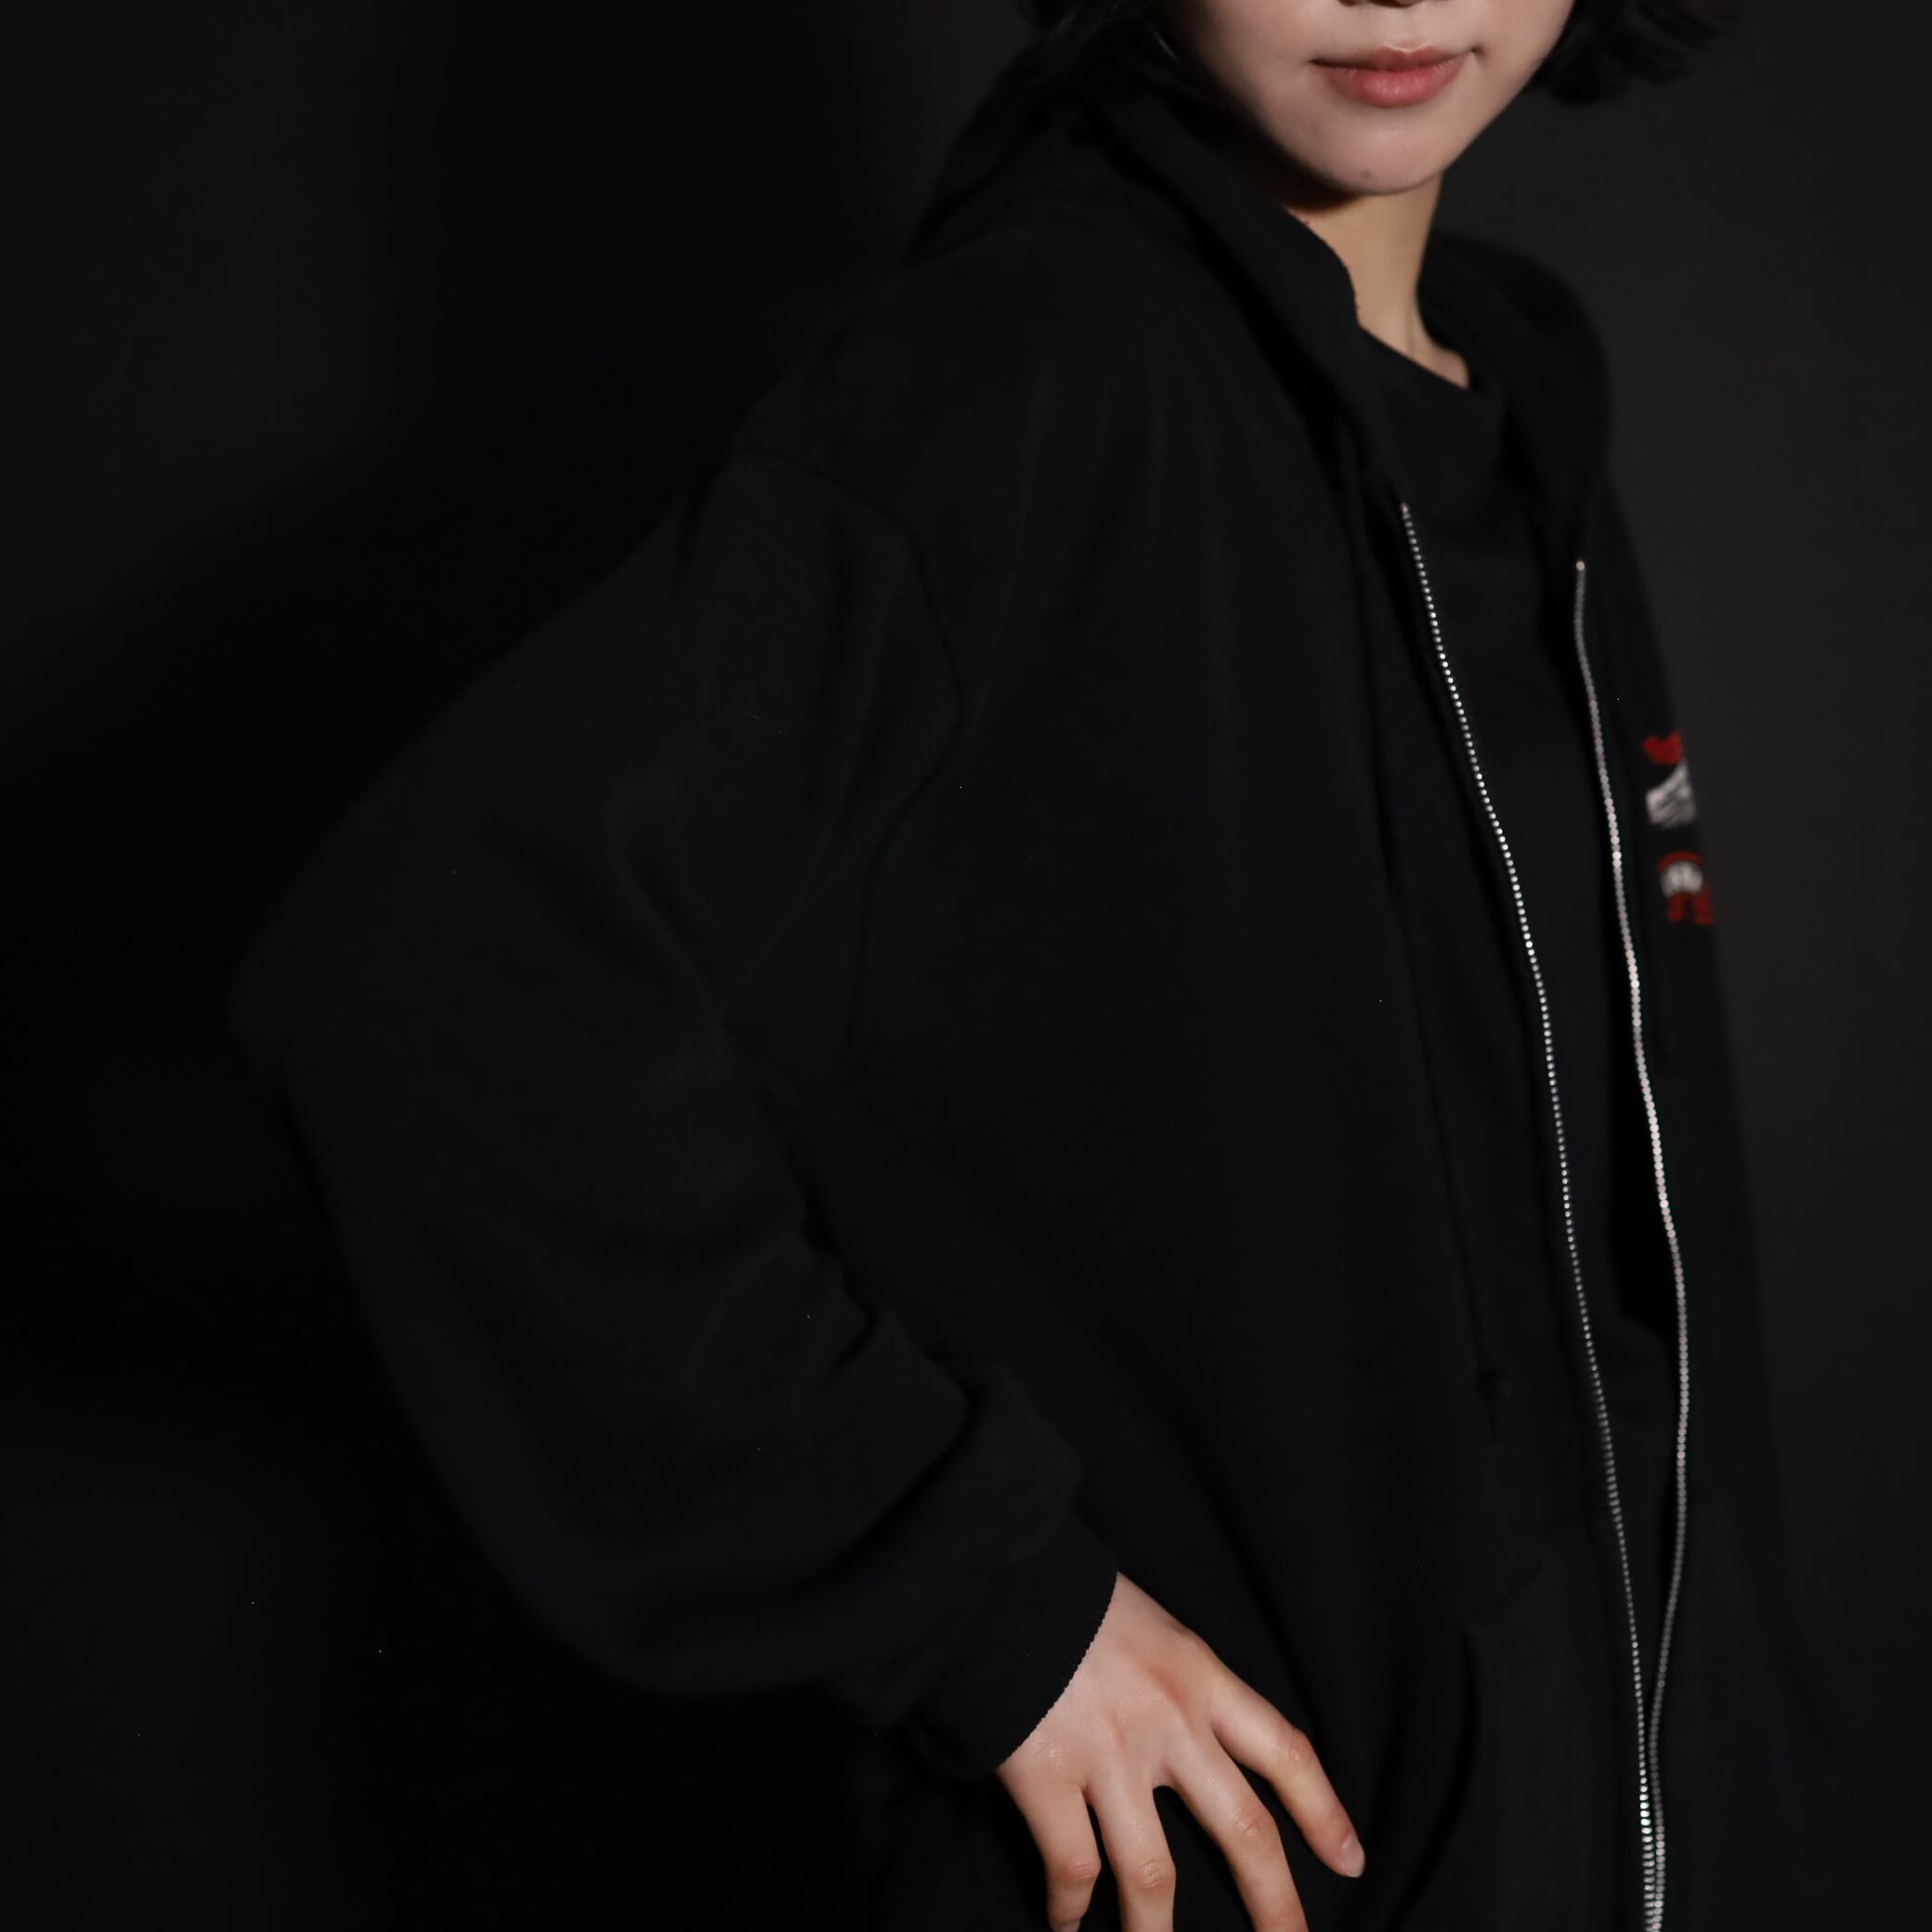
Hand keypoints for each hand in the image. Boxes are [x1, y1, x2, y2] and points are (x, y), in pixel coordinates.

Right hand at [995, 1572, 1363, 1931]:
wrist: (994, 1574)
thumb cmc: (1071, 1595)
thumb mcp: (1151, 1625)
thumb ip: (1179, 1682)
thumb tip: (1195, 1742)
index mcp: (1199, 1676)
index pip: (1285, 1751)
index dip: (1324, 1812)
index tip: (1349, 1860)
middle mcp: (1168, 1722)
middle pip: (1243, 1832)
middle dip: (1274, 1906)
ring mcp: (1107, 1756)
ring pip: (1154, 1878)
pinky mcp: (1045, 1777)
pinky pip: (1072, 1868)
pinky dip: (1069, 1908)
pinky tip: (1066, 1924)